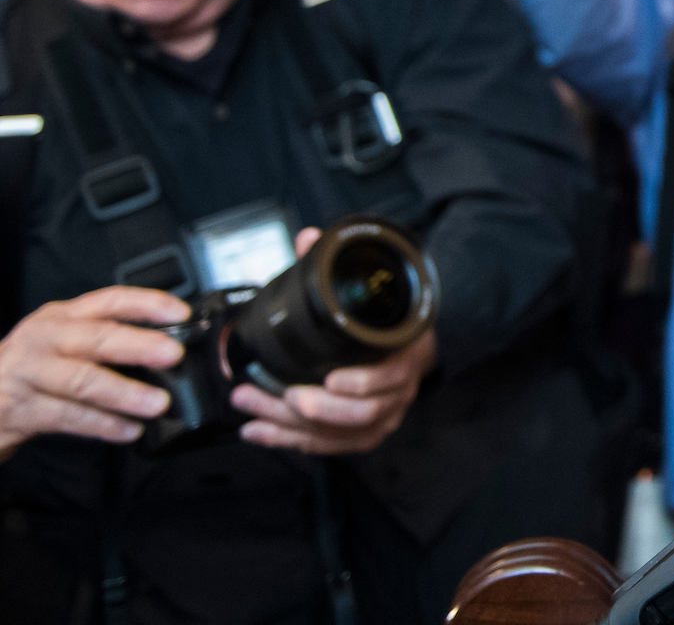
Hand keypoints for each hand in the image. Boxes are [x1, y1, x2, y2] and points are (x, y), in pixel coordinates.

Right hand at [0, 286, 187, 460]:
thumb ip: (101, 341)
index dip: (147, 304)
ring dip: (125, 393)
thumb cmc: (29, 371)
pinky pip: (68, 416)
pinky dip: (102, 425)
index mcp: (60, 317)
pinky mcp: (18, 408)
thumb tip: (164, 350)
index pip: (109, 300)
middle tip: (174, 355)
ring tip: (158, 404)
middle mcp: (43, 338)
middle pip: (97, 337)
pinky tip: (127, 430)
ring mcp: (28, 373)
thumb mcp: (61, 343)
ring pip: (83, 380)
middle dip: (139, 345)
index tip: (181, 313)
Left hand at [235, 228, 434, 454]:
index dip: (363, 382)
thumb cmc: (384, 320)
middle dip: (311, 408)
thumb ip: (333, 264)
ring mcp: (384, 415)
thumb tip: (309, 239)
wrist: (408, 344)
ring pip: (340, 433)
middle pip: (360, 412)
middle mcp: (399, 389)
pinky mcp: (364, 434)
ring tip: (253, 408)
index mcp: (405, 351)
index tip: (331, 379)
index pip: (392, 375)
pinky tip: (260, 431)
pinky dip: (291, 442)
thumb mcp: (366, 288)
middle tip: (273, 394)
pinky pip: (330, 447)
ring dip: (292, 426)